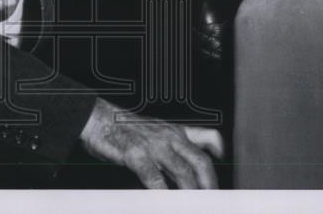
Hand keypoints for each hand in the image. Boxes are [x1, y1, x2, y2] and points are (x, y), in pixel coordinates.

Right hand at [79, 98, 223, 188]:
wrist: (98, 118)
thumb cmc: (127, 128)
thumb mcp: (159, 128)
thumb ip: (181, 140)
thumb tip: (206, 152)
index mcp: (176, 131)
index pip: (207, 138)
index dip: (221, 154)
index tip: (224, 171)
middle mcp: (169, 136)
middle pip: (200, 161)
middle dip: (210, 185)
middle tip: (212, 201)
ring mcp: (154, 145)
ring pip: (182, 172)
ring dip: (191, 193)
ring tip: (195, 206)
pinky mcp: (136, 155)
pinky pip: (155, 178)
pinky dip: (163, 193)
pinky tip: (165, 202)